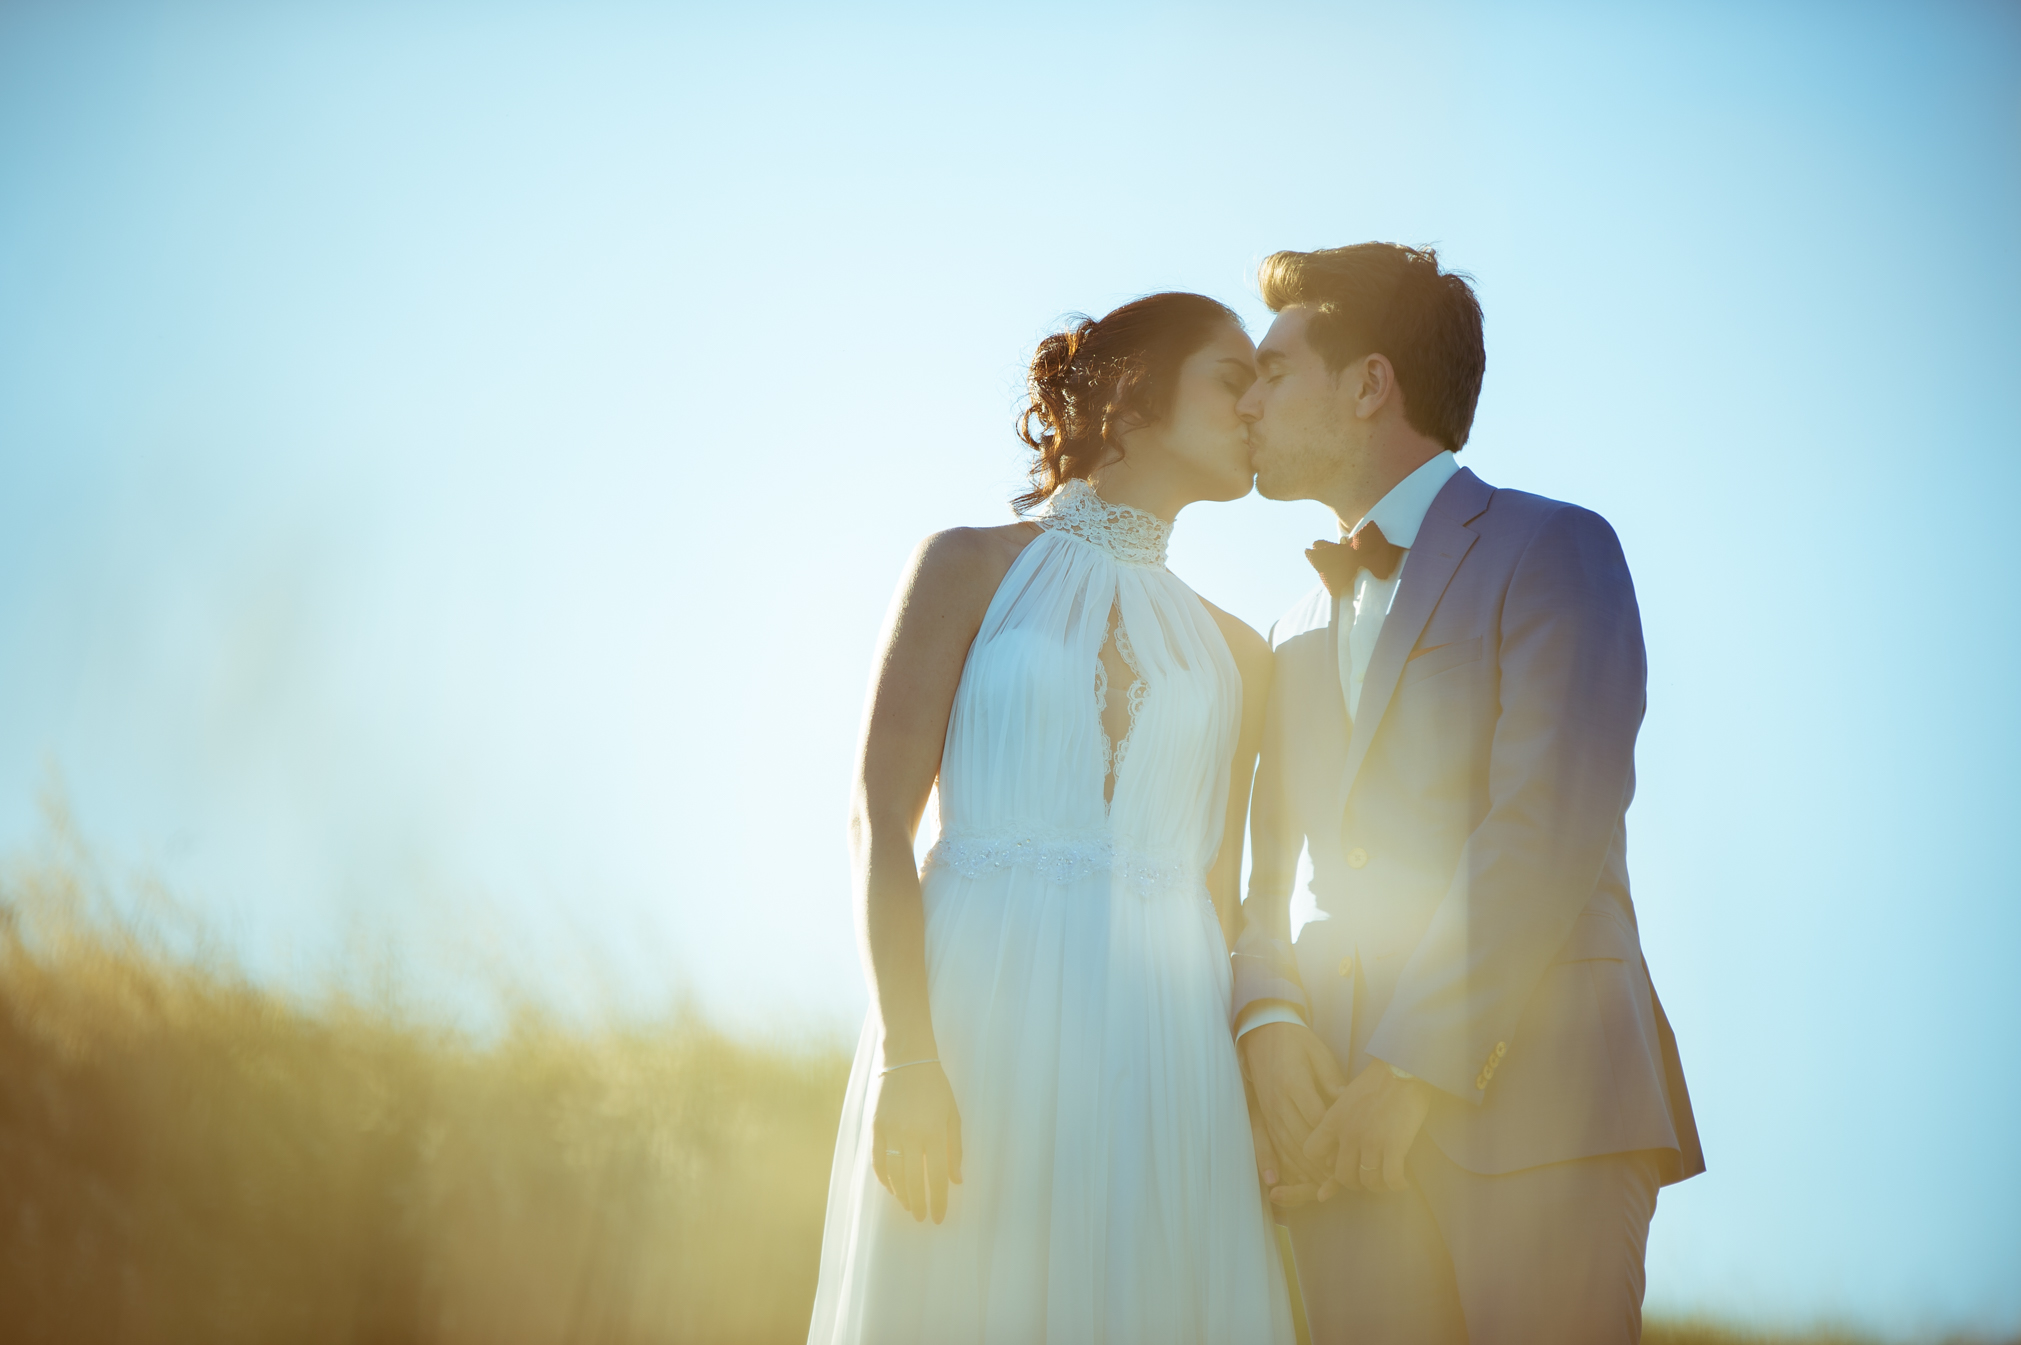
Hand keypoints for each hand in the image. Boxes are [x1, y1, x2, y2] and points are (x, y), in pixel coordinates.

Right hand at [871, 1061, 962, 1223]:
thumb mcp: (952, 1116)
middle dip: (919, 1203)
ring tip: (909, 1206)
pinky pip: (878, 1160)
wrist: (907, 1060)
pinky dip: (884, 1178)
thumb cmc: (935, 1088)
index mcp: (935, 1132)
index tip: (938, 1217)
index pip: (937, 1176)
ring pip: (894, 1174)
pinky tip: (891, 1188)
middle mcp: (912, 1135)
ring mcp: (891, 1131)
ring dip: (901, 1195)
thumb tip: (957, 1181)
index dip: (938, 1200)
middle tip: (922, 1217)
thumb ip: (955, 1149)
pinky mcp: (875, 1127)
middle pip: (914, 1180)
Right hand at [1240, 1021, 1345, 1202]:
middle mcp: (1278, 1100)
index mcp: (1294, 1083)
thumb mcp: (1319, 1055)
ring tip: (1317, 1187)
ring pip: (1283, 1144)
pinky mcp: (1261, 1113)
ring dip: (1299, 1167)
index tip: (1347, 1155)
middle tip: (1337, 1181)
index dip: (1331, 1141)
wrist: (1263, 1033)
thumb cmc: (1297, 1042)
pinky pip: (1264, 1141)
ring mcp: (1267, 1108)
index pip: (1315, 1119)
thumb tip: (1347, 1103)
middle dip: (1318, 1163)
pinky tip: (1274, 1179)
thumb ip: (1331, 1081)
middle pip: (1299, 1138)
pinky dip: (1269, 1161)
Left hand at [1302, 1061, 1431, 1196]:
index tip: (1335, 1163)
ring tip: (1384, 1181)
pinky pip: (1391, 1179)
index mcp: (1333, 1120)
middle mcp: (1349, 1133)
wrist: (1403, 1069)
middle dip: (1353, 1182)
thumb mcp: (1346, 1099)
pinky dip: (1396, 1185)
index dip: (1321, 1163)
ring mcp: (1371, 1141)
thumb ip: (1337, 1123)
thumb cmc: (1377, 1082)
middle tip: (1364, 1178)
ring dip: (1376, 1186)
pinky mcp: (1395, 1145)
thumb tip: (1330, 1153)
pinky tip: (1401, 1183)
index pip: (1311, 1152)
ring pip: (1367, 1181)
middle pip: (1341, 1175)